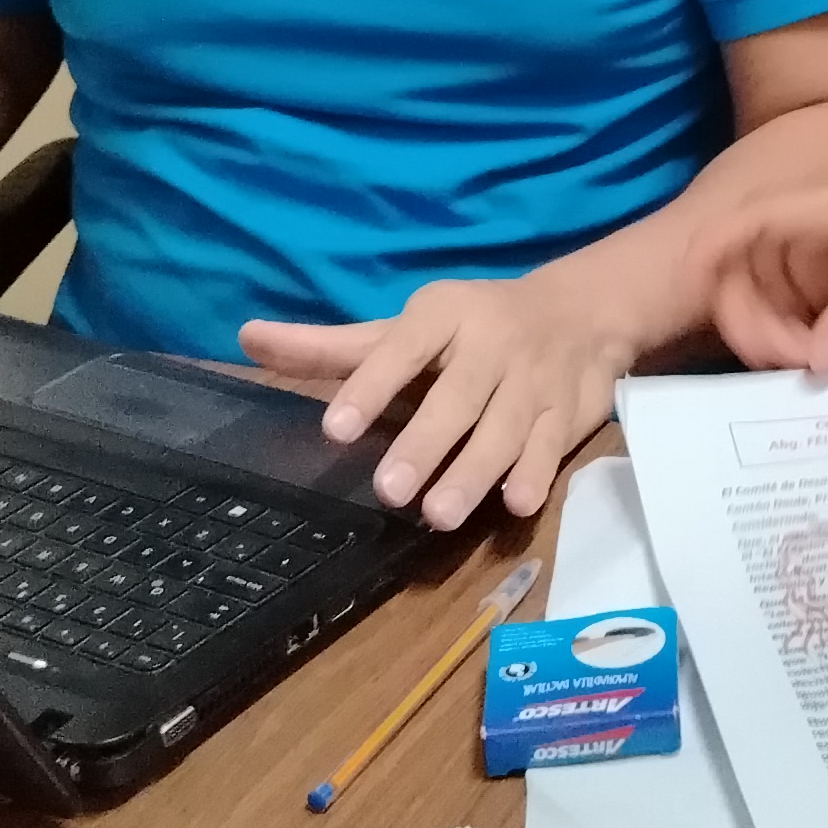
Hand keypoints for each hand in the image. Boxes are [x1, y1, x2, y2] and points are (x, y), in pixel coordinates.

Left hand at [238, 275, 635, 527]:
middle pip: (456, 398)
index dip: (371, 385)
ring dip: (474, 472)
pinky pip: (551, 446)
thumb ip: (331, 347)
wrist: (582, 312)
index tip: (336, 428)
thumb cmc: (471, 327)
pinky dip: (536, 474)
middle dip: (424, 445)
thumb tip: (246, 336)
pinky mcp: (567, 413)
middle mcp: (491, 344)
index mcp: (443, 315)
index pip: (402, 347)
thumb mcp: (406, 329)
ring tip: (438, 514)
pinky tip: (516, 504)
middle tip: (387, 491)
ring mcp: (533, 380)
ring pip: (504, 429)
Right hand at [701, 170, 827, 372]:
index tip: (692, 292)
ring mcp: (812, 253)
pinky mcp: (825, 277)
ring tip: (807, 367)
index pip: (745, 222)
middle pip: (744, 270)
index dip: (707, 251)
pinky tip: (813, 362)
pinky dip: (793, 335)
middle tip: (785, 365)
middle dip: (750, 320)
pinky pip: (791, 308)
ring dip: (770, 334)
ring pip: (764, 296)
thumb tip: (817, 363)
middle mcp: (804, 228)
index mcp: (819, 207)